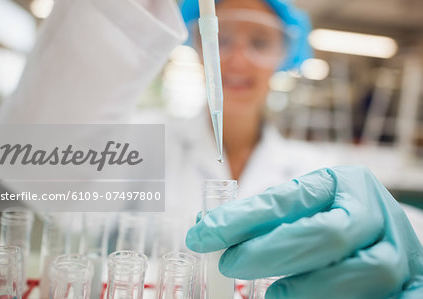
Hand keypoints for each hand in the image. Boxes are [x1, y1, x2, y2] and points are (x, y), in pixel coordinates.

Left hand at [186, 166, 422, 297]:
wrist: (385, 233)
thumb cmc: (333, 219)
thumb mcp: (302, 209)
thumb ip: (263, 220)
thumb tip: (206, 229)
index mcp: (344, 183)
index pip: (288, 198)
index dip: (242, 218)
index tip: (203, 235)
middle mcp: (375, 211)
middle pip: (327, 233)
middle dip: (270, 252)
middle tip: (230, 265)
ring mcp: (399, 248)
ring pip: (366, 270)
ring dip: (309, 288)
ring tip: (273, 296)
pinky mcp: (413, 280)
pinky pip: (389, 296)